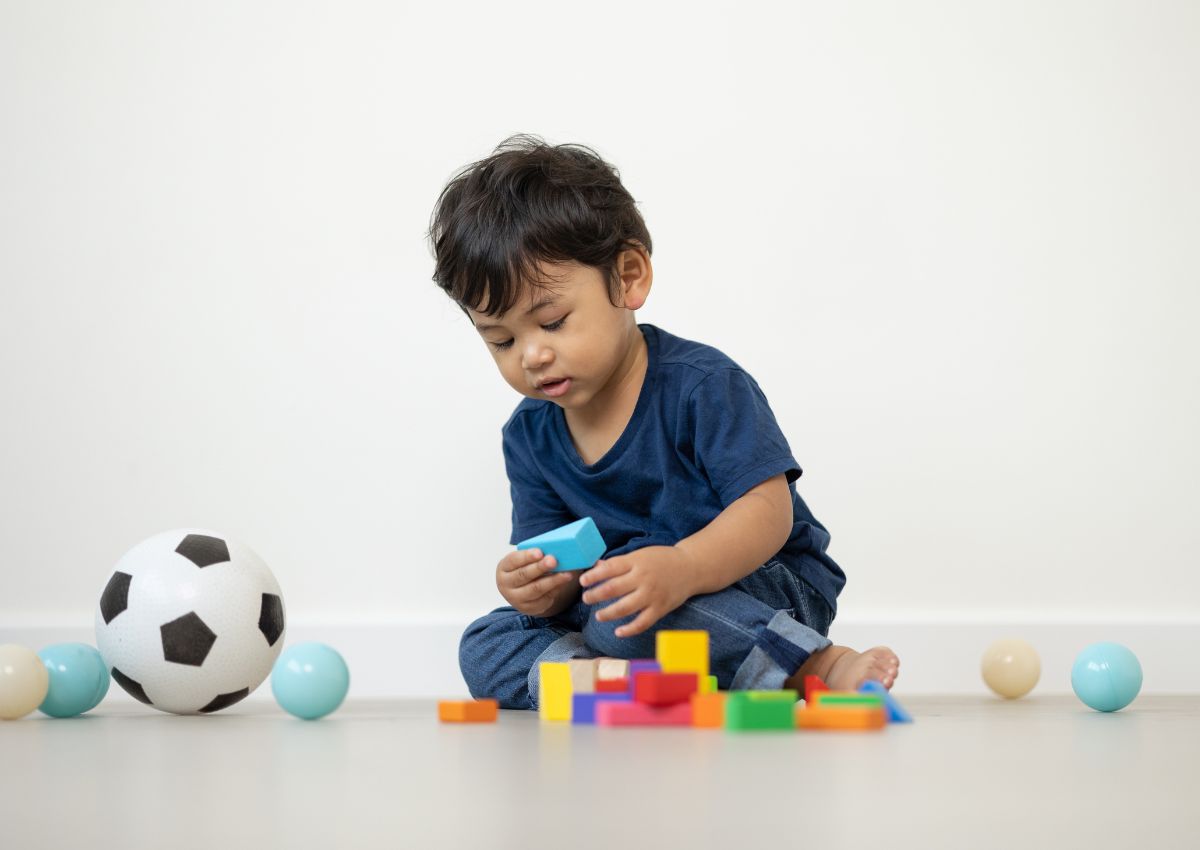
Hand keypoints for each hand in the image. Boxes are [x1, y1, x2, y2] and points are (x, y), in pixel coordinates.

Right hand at [496, 548, 577, 616]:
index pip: (514, 560)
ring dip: (553, 580)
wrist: (521, 591)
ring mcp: (516, 599)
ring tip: (567, 574)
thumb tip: (555, 549)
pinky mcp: (529, 608)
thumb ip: (535, 555)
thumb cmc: (525, 568)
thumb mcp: (524, 561)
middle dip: (540, 567)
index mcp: (503, 568)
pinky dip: (556, 589)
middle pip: (524, 575)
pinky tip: (564, 582)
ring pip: (536, 589)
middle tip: (554, 560)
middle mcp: (505, 585)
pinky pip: (544, 598)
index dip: (527, 556)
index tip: (540, 552)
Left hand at [578, 545, 694, 637]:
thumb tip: (596, 566)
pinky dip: (629, 629)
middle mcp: (643, 578)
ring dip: (607, 613)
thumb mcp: (640, 555)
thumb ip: (619, 562)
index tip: (582, 581)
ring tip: (598, 615)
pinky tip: (618, 632)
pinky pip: (642, 623)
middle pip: (613, 589)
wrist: (691, 567)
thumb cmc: (662, 559)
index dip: (593, 576)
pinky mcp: (660, 608)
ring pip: (624, 608)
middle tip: (586, 599)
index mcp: (636, 562)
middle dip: (595, 595)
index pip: (609, 569)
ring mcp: (651, 595)